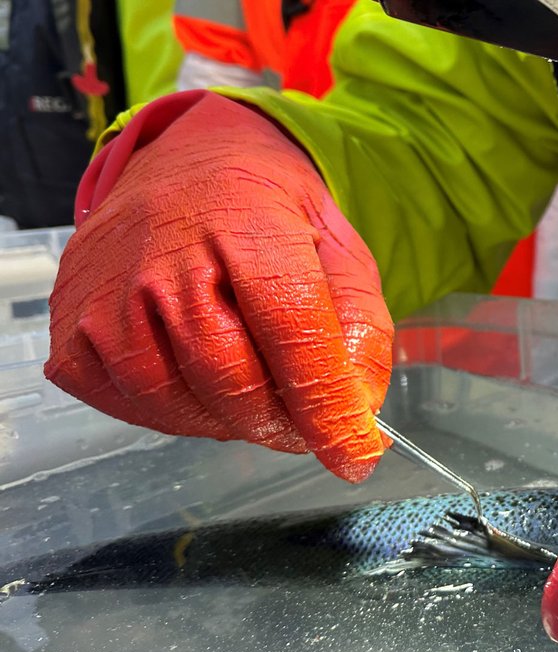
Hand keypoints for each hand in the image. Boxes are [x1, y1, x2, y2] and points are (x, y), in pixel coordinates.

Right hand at [45, 91, 392, 481]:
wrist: (186, 167)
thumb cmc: (269, 214)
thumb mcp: (339, 249)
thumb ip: (360, 329)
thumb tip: (358, 412)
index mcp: (245, 222)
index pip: (291, 330)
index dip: (325, 403)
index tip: (353, 451)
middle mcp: (163, 255)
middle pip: (231, 378)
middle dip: (282, 421)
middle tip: (307, 424)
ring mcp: (106, 295)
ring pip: (178, 404)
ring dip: (231, 422)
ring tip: (256, 393)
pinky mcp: (72, 331)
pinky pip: (130, 407)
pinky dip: (177, 416)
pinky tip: (201, 384)